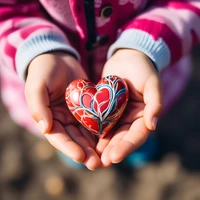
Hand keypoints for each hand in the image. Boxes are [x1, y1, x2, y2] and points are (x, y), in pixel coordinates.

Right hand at [25, 52, 100, 169]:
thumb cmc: (44, 70)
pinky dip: (100, 132)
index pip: (58, 137)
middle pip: (73, 139)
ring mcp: (75, 115)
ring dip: (93, 147)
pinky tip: (108, 140)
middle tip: (96, 163)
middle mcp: (62, 120)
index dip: (68, 148)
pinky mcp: (86, 108)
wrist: (59, 58)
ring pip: (85, 134)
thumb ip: (38, 106)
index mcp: (48, 118)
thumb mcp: (37, 85)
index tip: (80, 156)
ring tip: (104, 158)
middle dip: (84, 152)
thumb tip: (45, 128)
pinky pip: (94, 121)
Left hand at [96, 49, 162, 166]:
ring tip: (91, 157)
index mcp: (144, 116)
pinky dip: (94, 133)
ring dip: (101, 147)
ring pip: (110, 134)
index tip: (114, 157)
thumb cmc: (143, 69)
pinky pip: (100, 123)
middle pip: (122, 139)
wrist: (127, 57)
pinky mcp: (106, 109)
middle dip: (111, 151)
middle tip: (99, 163)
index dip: (126, 147)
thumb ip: (155, 104)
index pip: (137, 136)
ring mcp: (118, 115)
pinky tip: (85, 140)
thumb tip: (153, 126)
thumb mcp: (153, 83)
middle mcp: (131, 119)